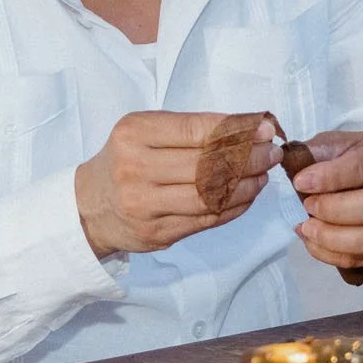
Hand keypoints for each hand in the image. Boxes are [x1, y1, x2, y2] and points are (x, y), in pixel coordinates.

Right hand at [75, 112, 276, 258]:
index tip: (265, 130)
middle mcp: (136, 169)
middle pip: (207, 165)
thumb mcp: (145, 132)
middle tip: (272, 154)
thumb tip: (251, 129)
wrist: (91, 206)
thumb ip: (191, 130)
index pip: (197, 130)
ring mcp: (145, 205)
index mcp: (134, 134)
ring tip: (263, 175)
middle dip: (249, 159)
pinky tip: (247, 195)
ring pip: (210, 196)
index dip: (237, 131)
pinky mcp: (157, 233)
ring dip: (246, 186)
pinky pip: (207, 220)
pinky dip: (234, 207)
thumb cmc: (126, 160)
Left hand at [284, 130, 362, 270]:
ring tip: (306, 229)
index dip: (331, 178)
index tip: (300, 182)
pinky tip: (314, 243)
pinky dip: (335, 255)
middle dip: (334, 211)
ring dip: (334, 239)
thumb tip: (291, 164)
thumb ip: (319, 152)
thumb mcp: (343, 143)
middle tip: (306, 207)